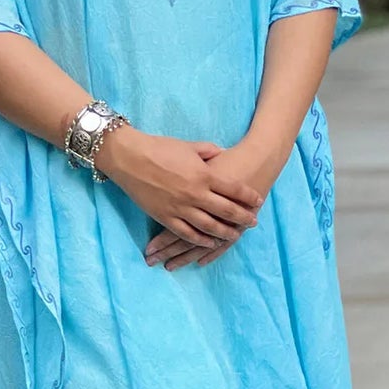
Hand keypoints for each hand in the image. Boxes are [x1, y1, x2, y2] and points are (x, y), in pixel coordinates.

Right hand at [144, 137, 284, 269]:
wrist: (130, 157)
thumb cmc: (160, 148)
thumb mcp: (189, 146)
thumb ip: (209, 152)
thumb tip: (223, 154)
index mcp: (204, 175)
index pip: (234, 189)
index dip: (248, 196)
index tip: (258, 200)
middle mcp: (196, 194)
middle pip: (227, 210)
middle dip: (243, 217)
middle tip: (254, 222)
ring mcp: (181, 208)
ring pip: (210, 226)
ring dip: (225, 233)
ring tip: (236, 235)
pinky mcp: (165, 217)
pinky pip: (187, 233)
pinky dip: (201, 240)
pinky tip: (210, 242)